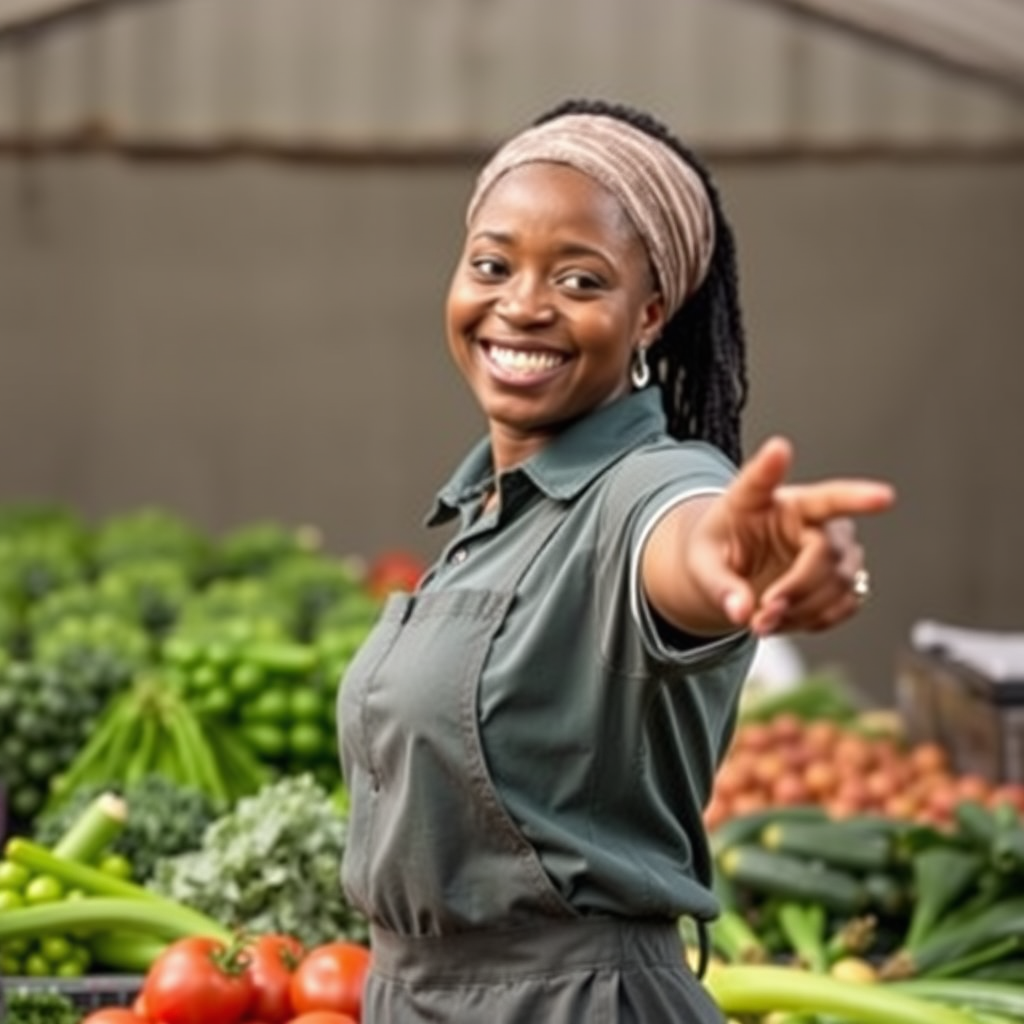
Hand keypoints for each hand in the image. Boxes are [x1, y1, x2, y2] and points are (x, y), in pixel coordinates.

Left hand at [686, 437, 894, 635]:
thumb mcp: (702, 563)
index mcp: (767, 499)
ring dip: (804, 610)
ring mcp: (832, 544)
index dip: (800, 474)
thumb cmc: (718, 550)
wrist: (732, 568)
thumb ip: (719, 586)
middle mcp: (809, 515)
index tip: (784, 447)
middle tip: (763, 614)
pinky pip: (846, 601)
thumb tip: (740, 611)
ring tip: (763, 622)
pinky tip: (786, 620)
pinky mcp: (841, 573)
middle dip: (797, 588)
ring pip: (840, 579)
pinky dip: (816, 620)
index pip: (785, 481)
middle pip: (825, 550)